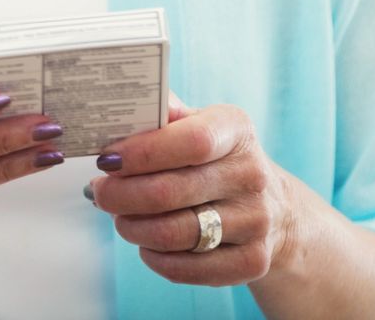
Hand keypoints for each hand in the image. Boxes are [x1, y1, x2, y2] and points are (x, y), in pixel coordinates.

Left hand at [85, 94, 294, 286]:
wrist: (274, 207)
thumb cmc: (217, 158)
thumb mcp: (199, 123)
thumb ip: (163, 114)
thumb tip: (118, 107)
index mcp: (235, 129)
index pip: (190, 141)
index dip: (142, 153)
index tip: (107, 160)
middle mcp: (251, 173)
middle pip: (171, 192)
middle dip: (122, 195)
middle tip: (100, 192)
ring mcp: (256, 220)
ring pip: (174, 233)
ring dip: (133, 228)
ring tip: (120, 217)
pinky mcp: (252, 260)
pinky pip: (188, 268)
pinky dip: (155, 258)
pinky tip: (146, 244)